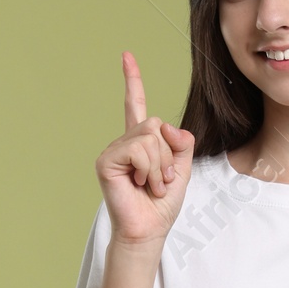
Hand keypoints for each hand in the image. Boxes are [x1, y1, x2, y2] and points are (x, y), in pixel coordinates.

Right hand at [95, 52, 194, 243]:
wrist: (148, 231)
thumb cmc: (161, 205)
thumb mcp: (181, 170)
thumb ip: (181, 143)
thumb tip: (167, 127)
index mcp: (140, 143)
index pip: (135, 106)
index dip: (132, 81)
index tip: (126, 56)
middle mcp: (124, 143)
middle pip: (155, 125)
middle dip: (168, 155)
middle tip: (161, 180)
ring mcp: (113, 150)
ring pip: (149, 136)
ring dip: (160, 166)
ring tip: (151, 186)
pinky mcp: (106, 161)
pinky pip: (138, 150)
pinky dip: (149, 170)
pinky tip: (140, 185)